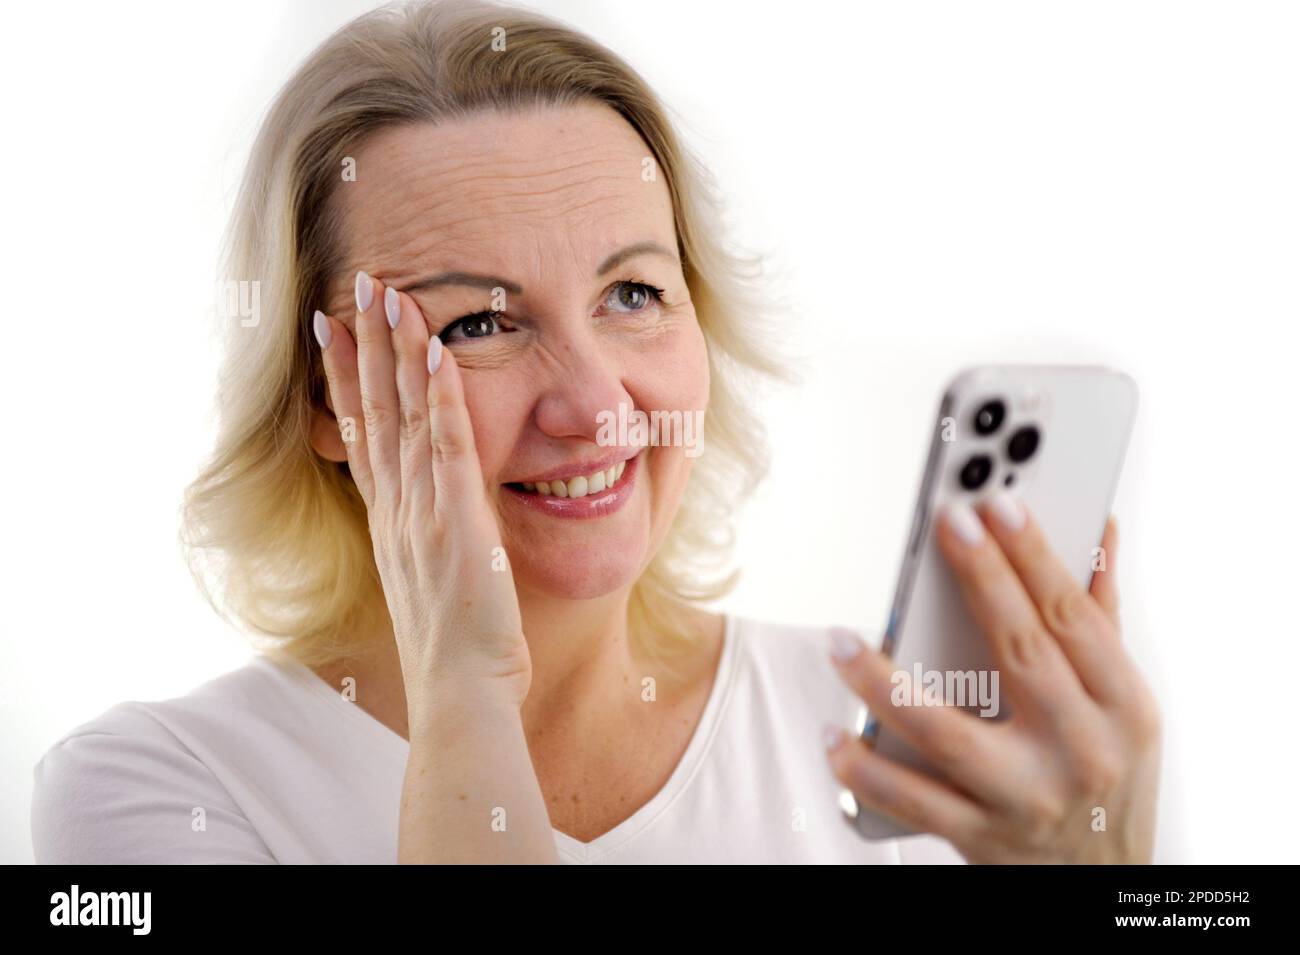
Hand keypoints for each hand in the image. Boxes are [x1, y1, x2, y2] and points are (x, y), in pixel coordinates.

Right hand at [315, 271, 531, 711]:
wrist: (459, 692)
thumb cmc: (454, 643)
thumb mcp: (430, 575)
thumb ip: (428, 532)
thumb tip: (432, 509)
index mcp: (390, 517)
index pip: (363, 431)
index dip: (347, 377)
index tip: (334, 328)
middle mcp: (396, 506)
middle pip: (375, 410)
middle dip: (364, 343)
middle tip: (356, 285)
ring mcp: (422, 511)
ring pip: (405, 416)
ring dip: (397, 353)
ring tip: (388, 296)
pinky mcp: (457, 522)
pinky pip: (448, 447)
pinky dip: (441, 398)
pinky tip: (436, 353)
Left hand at [825, 499, 1161, 862]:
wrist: (1103, 882)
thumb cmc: (1110, 773)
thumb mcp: (1124, 700)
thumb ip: (1102, 616)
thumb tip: (1099, 528)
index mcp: (1121, 707)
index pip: (1073, 617)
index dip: (1035, 555)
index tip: (997, 502)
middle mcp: (1079, 752)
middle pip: (1021, 653)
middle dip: (982, 581)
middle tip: (944, 525)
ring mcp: (1026, 798)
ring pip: (947, 733)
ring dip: (885, 684)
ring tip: (840, 642)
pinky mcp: (980, 837)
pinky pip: (912, 802)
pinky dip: (866, 771)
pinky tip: (834, 737)